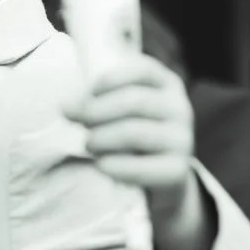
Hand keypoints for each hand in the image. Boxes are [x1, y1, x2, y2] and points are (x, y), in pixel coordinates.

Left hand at [65, 55, 211, 249]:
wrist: (163, 179)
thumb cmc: (134, 135)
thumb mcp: (122, 111)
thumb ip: (98, 102)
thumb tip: (66, 106)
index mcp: (168, 85)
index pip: (143, 70)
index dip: (111, 79)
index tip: (89, 92)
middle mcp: (180, 108)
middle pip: (135, 101)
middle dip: (97, 110)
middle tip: (78, 122)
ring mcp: (182, 139)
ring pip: (135, 133)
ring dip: (102, 138)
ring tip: (89, 144)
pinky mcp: (178, 170)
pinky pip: (143, 167)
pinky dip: (116, 166)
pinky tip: (101, 165)